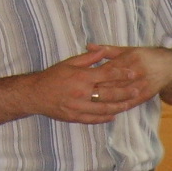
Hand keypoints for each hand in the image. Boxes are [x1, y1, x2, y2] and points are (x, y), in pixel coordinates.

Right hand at [30, 47, 153, 123]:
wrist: (34, 94)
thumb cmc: (52, 76)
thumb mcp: (68, 63)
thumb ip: (87, 58)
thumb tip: (102, 51)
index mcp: (82, 77)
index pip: (107, 74)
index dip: (122, 73)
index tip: (132, 73)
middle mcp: (82, 92)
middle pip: (109, 93)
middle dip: (125, 92)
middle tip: (137, 90)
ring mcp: (78, 107)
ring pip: (104, 108)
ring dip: (118, 107)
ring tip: (129, 105)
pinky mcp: (74, 117)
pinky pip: (93, 119)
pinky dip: (104, 118)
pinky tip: (113, 116)